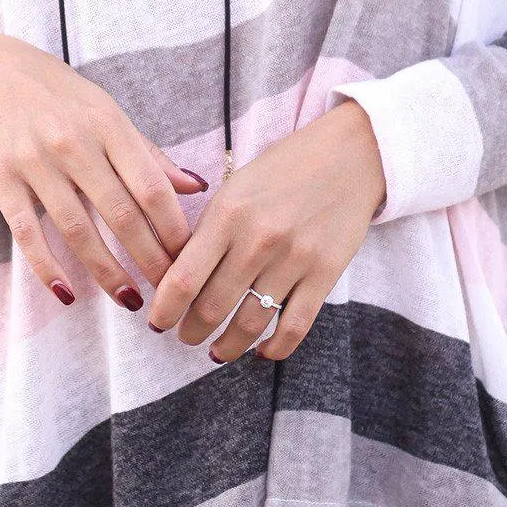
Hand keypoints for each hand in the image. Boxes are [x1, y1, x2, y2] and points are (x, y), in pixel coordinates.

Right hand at [0, 35, 206, 310]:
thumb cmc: (58, 96)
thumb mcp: (105, 111)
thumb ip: (148, 153)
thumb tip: (197, 186)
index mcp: (107, 124)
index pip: (150, 186)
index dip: (174, 228)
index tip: (189, 259)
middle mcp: (73, 142)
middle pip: (120, 214)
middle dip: (149, 259)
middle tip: (169, 293)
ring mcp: (34, 160)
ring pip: (77, 230)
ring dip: (107, 272)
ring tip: (130, 300)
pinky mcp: (0, 177)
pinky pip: (27, 231)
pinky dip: (46, 267)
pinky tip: (67, 294)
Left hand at [146, 101, 385, 360]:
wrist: (349, 155)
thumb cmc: (284, 169)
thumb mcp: (236, 186)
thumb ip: (208, 229)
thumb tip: (177, 277)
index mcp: (228, 213)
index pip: (183, 278)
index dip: (164, 310)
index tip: (157, 322)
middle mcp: (258, 239)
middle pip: (212, 308)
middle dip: (190, 331)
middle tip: (185, 336)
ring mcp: (294, 259)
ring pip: (250, 324)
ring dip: (227, 346)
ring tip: (216, 351)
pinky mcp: (325, 274)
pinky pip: (294, 326)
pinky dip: (274, 348)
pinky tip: (261, 351)